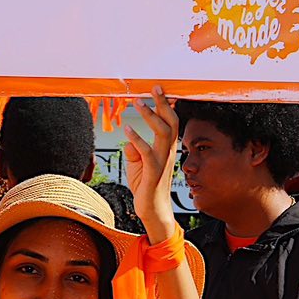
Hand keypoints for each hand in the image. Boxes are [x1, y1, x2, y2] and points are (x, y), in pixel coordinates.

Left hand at [122, 87, 180, 239]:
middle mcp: (167, 153)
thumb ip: (135, 150)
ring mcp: (161, 163)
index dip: (167, 106)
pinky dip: (137, 140)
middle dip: (164, 104)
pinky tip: (127, 130)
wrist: (153, 211)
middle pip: (171, 123)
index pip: (171, 123)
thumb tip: (129, 140)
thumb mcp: (137, 166)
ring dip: (151, 117)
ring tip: (139, 103)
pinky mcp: (152, 173)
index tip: (161, 91)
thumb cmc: (146, 187)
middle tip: (155, 87)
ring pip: (163, 134)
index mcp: (166, 149)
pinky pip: (147, 153)